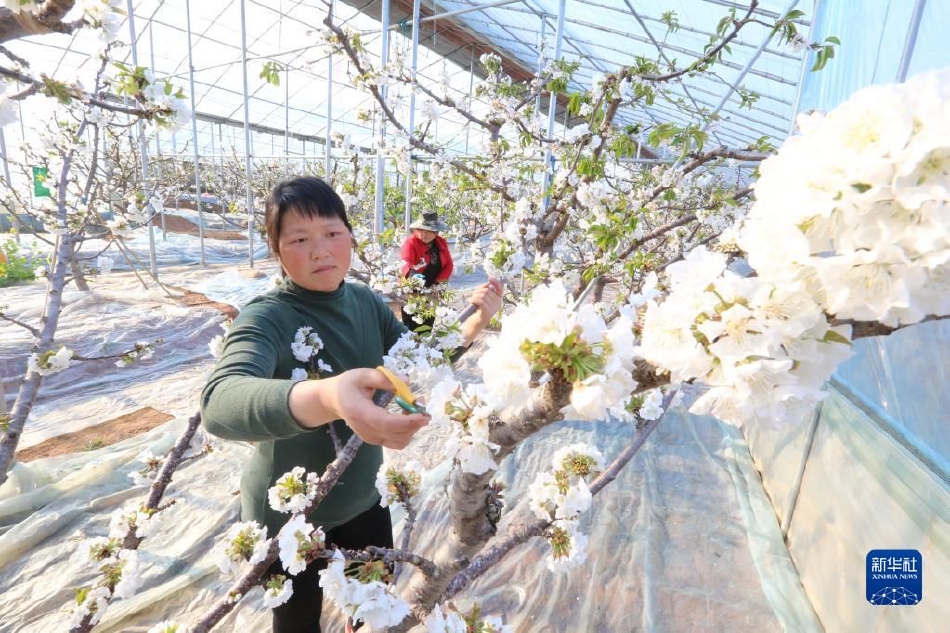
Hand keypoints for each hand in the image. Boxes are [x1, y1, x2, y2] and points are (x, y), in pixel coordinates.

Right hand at [289, 368, 427, 448]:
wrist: (333, 400)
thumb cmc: (347, 385)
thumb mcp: (362, 375)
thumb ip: (384, 378)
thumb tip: (407, 381)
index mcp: (360, 412)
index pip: (385, 423)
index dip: (406, 421)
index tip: (423, 414)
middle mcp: (365, 430)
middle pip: (396, 434)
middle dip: (415, 421)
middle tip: (422, 401)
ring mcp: (371, 438)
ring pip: (400, 441)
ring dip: (413, 427)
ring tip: (416, 407)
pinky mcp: (376, 440)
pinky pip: (397, 442)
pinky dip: (408, 432)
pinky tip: (409, 416)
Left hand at [461, 277, 502, 345]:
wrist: (475, 323)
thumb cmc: (478, 310)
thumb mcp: (482, 298)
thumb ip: (484, 291)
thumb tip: (486, 285)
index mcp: (498, 299)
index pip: (500, 288)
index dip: (495, 282)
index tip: (489, 278)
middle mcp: (498, 303)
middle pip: (488, 291)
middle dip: (478, 291)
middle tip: (473, 295)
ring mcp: (494, 308)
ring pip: (483, 295)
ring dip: (475, 296)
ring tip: (472, 300)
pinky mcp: (488, 312)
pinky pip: (481, 301)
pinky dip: (474, 300)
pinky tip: (471, 302)